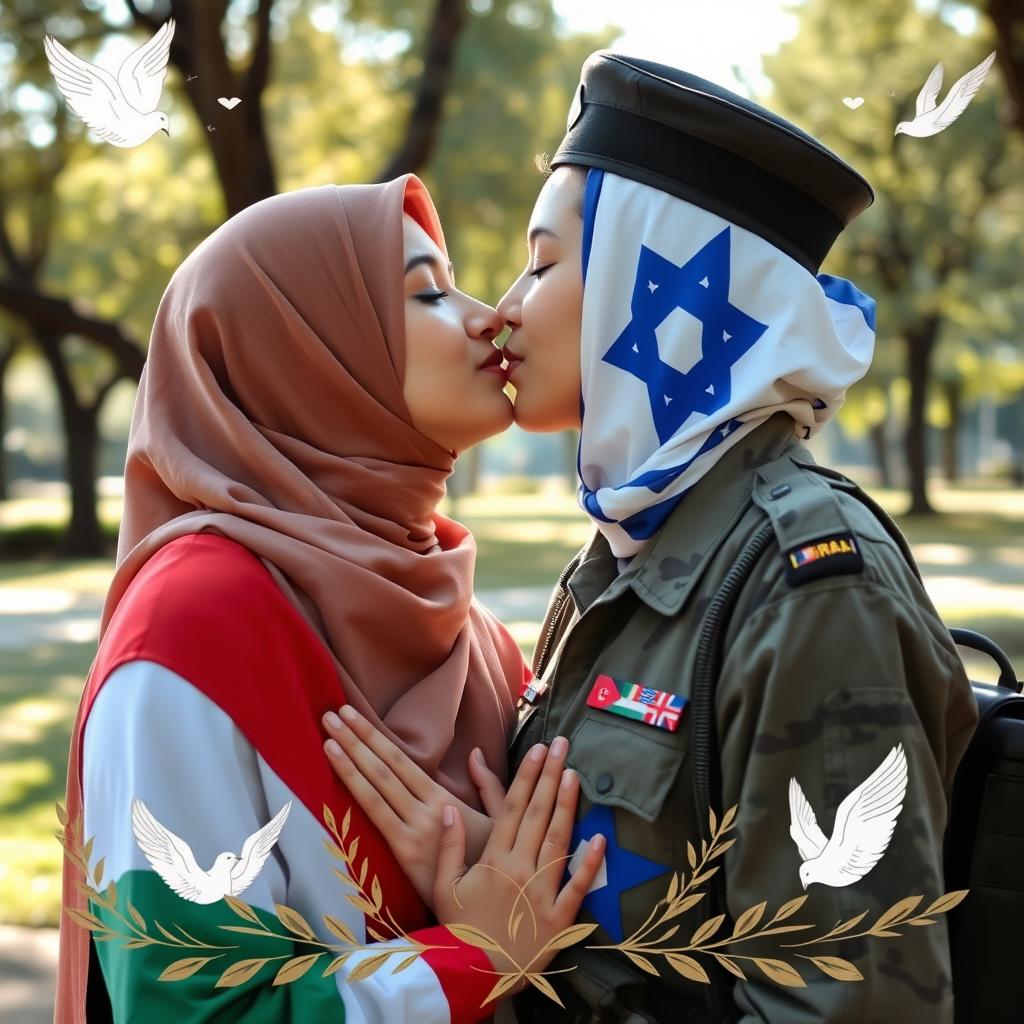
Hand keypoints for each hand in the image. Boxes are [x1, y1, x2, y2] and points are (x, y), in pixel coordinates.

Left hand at [321, 705, 521, 907]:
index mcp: (445, 800)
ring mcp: (413, 829)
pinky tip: (338, 768)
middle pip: (385, 766)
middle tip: (333, 712)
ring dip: (349, 756)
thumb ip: (487, 784)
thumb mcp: (500, 819)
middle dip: (357, 737)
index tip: (352, 713)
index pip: (402, 759)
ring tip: (328, 731)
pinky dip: (354, 786)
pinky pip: (374, 813)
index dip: (375, 735)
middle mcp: (427, 809)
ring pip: (376, 785)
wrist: (493, 907)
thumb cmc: (493, 865)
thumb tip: (475, 752)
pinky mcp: (404, 852)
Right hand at [435, 739, 605, 995]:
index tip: (537, 749)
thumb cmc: (459, 928)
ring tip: (574, 774)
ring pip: (558, 842)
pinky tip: (600, 840)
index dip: (526, 776)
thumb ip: (449, 845)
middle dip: (550, 776)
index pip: (512, 808)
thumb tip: (447, 806)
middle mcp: (518, 870)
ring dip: (567, 806)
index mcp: (493, 860)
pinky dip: (590, 865)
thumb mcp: (444, 886)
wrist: (473, 975)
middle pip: (537, 814)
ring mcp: (541, 894)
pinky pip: (577, 889)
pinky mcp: (559, 920)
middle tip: (562, 744)